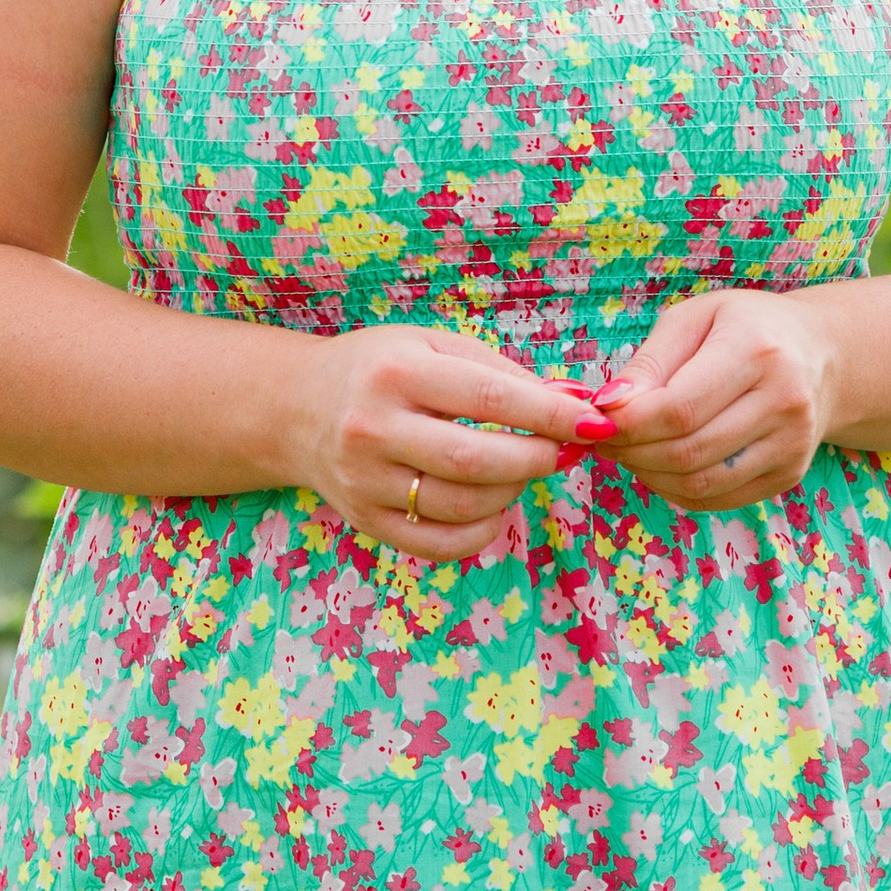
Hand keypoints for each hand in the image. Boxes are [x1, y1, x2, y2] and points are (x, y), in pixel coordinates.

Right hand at [291, 324, 606, 560]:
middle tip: (565, 451)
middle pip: (476, 461)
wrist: (295, 408)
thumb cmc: (378, 368)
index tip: (595, 422)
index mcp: (395, 372)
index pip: (489, 399)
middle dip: (537, 459)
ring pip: (463, 505)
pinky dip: (482, 530)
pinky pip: (440, 544)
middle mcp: (374, 428)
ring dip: (513, 492)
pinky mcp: (367, 521)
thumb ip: (500, 373)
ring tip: (522, 470)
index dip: (551, 415)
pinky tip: (493, 505)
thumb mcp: (431, 346)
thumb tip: (573, 403)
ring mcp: (366, 481)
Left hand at [591, 288, 837, 511]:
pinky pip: (716, 498)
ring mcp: (792, 445)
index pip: (679, 408)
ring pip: (700, 483)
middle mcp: (784, 402)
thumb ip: (649, 363)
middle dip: (631, 451)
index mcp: (756, 350)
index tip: (595, 418)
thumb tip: (607, 407)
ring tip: (626, 449)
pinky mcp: (788, 475)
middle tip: (601, 438)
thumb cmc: (744, 326)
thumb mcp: (693, 319)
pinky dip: (674, 489)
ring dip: (648, 474)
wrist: (820, 354)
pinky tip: (658, 465)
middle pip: (687, 451)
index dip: (628, 423)